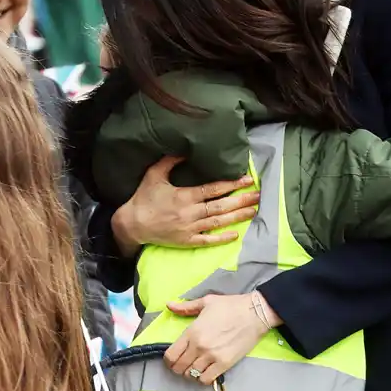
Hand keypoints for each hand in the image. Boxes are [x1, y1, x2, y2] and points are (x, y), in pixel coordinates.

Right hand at [110, 157, 259, 255]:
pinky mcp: (187, 241)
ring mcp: (189, 228)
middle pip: (221, 206)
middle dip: (241, 200)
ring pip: (218, 222)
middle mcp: (190, 213)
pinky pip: (208, 240)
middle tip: (258, 195)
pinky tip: (236, 234)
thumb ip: (170, 161)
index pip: (213, 189)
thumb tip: (184, 149)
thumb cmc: (143, 198)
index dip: (231, 184)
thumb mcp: (154, 175)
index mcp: (184, 196)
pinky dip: (222, 238)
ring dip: (237, 216)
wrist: (132, 225)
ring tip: (253, 211)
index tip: (246, 179)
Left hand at [164, 293, 281, 383]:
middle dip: (178, 368)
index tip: (173, 359)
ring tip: (195, 369)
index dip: (169, 361)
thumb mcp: (206, 302)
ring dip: (191, 374)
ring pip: (191, 375)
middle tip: (184, 365)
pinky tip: (206, 372)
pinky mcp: (224, 364)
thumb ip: (186, 307)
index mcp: (192, 331)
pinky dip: (203, 379)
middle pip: (179, 368)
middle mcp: (199, 346)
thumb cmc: (231, 306)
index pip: (171, 355)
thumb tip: (169, 305)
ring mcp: (211, 357)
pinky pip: (206, 379)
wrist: (254, 313)